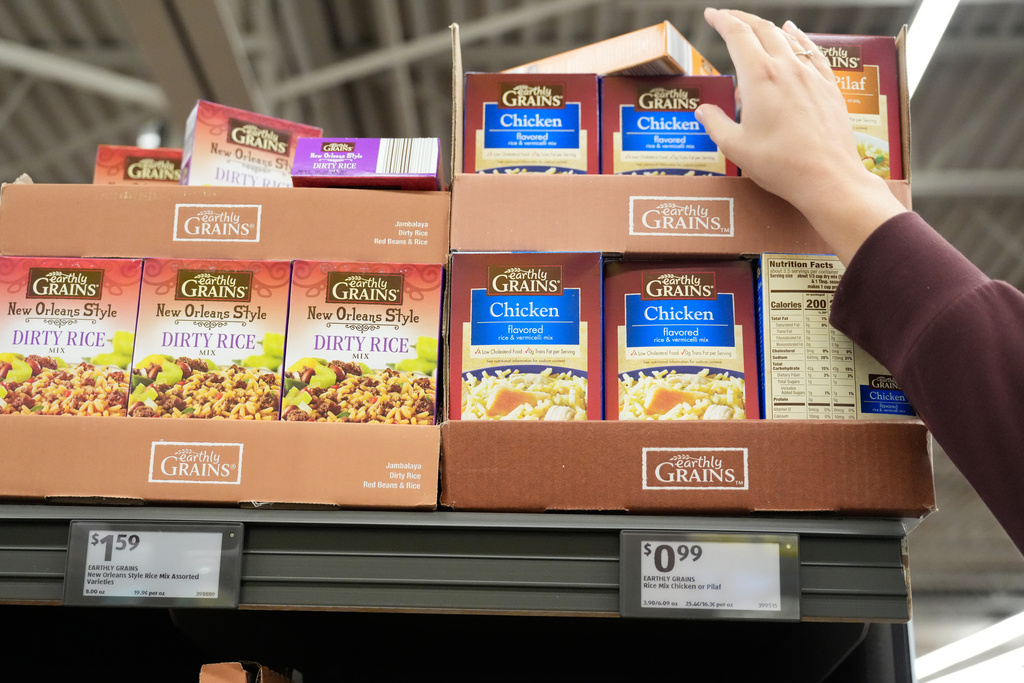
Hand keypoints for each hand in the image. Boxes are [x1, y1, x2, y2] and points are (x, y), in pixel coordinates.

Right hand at [696, 8, 905, 263]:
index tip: (711, 15)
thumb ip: (716, 124)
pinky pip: (812, 52)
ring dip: (769, 28)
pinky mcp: (829, 87)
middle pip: (763, 30)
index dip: (722, 21)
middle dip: (743, 20)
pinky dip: (800, 39)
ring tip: (757, 26)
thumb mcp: (736, 148)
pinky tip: (796, 36)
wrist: (828, 177)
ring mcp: (811, 75)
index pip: (738, 36)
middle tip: (728, 18)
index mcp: (760, 78)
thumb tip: (704, 111)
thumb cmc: (780, 165)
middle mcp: (787, 68)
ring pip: (788, 38)